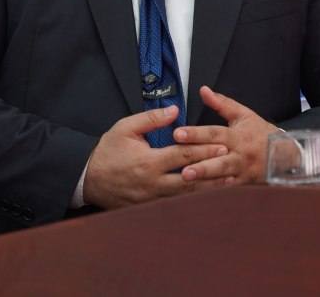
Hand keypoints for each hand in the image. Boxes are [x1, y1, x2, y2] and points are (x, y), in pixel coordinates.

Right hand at [82, 106, 227, 208]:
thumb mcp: (125, 127)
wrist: (87, 178)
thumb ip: (152, 118)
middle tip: (231, 164)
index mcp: (148, 162)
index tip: (222, 145)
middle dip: (211, 171)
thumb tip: (175, 110)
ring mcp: (151, 199)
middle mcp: (152, 183)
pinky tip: (206, 196)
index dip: (204, 150)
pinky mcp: (148, 208)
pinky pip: (174, 205)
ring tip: (227, 182)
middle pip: (189, 179)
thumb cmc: (107, 150)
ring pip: (185, 196)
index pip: (182, 155)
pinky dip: (191, 200)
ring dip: (206, 189)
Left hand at [173, 86, 279, 186]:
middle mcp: (239, 154)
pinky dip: (214, 191)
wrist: (285, 154)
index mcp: (237, 136)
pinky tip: (198, 193)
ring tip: (186, 179)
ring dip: (205, 177)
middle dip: (200, 162)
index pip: (214, 133)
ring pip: (222, 176)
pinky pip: (228, 189)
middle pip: (218, 159)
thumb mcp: (243, 114)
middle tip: (181, 166)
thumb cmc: (261, 133)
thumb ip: (221, 103)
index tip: (178, 134)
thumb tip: (203, 90)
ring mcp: (242, 171)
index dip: (196, 134)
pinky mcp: (244, 184)